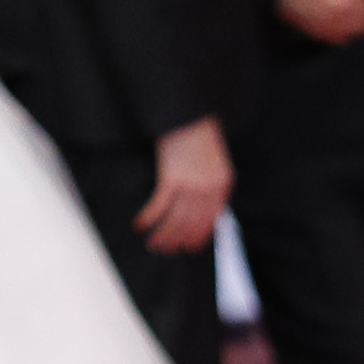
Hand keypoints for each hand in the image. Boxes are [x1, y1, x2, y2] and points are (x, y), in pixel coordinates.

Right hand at [135, 115, 231, 253]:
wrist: (190, 115)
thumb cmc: (199, 136)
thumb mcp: (214, 163)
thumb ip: (211, 186)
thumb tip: (197, 210)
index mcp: (223, 185)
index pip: (211, 220)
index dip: (198, 237)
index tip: (188, 248)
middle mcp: (209, 189)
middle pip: (192, 224)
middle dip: (176, 240)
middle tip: (164, 249)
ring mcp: (192, 185)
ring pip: (175, 220)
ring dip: (162, 234)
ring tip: (152, 243)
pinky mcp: (172, 178)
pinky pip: (159, 206)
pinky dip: (149, 218)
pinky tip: (141, 224)